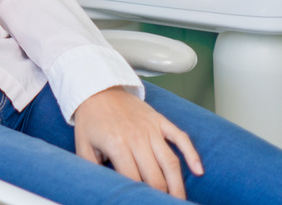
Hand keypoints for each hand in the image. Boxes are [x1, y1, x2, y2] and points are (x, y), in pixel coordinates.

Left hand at [73, 87, 202, 197]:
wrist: (96, 89)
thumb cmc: (90, 120)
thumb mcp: (82, 145)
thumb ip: (92, 168)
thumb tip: (104, 187)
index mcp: (116, 144)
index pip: (134, 179)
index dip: (139, 195)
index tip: (141, 201)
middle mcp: (137, 137)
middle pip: (155, 176)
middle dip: (160, 195)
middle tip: (163, 204)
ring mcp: (151, 128)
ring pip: (170, 162)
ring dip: (178, 184)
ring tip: (179, 200)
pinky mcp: (159, 120)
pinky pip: (181, 138)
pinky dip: (192, 154)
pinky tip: (199, 171)